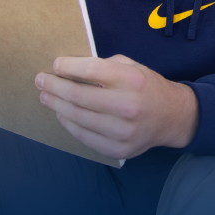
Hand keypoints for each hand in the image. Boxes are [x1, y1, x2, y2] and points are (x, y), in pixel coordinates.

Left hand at [36, 54, 198, 159]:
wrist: (173, 117)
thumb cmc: (148, 87)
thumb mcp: (134, 67)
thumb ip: (106, 66)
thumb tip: (71, 69)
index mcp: (133, 80)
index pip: (90, 70)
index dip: (67, 66)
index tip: (56, 65)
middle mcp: (128, 106)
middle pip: (77, 95)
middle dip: (54, 86)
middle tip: (41, 80)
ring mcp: (123, 131)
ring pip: (76, 117)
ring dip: (56, 105)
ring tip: (46, 97)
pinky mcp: (119, 149)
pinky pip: (83, 136)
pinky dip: (68, 124)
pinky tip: (63, 115)